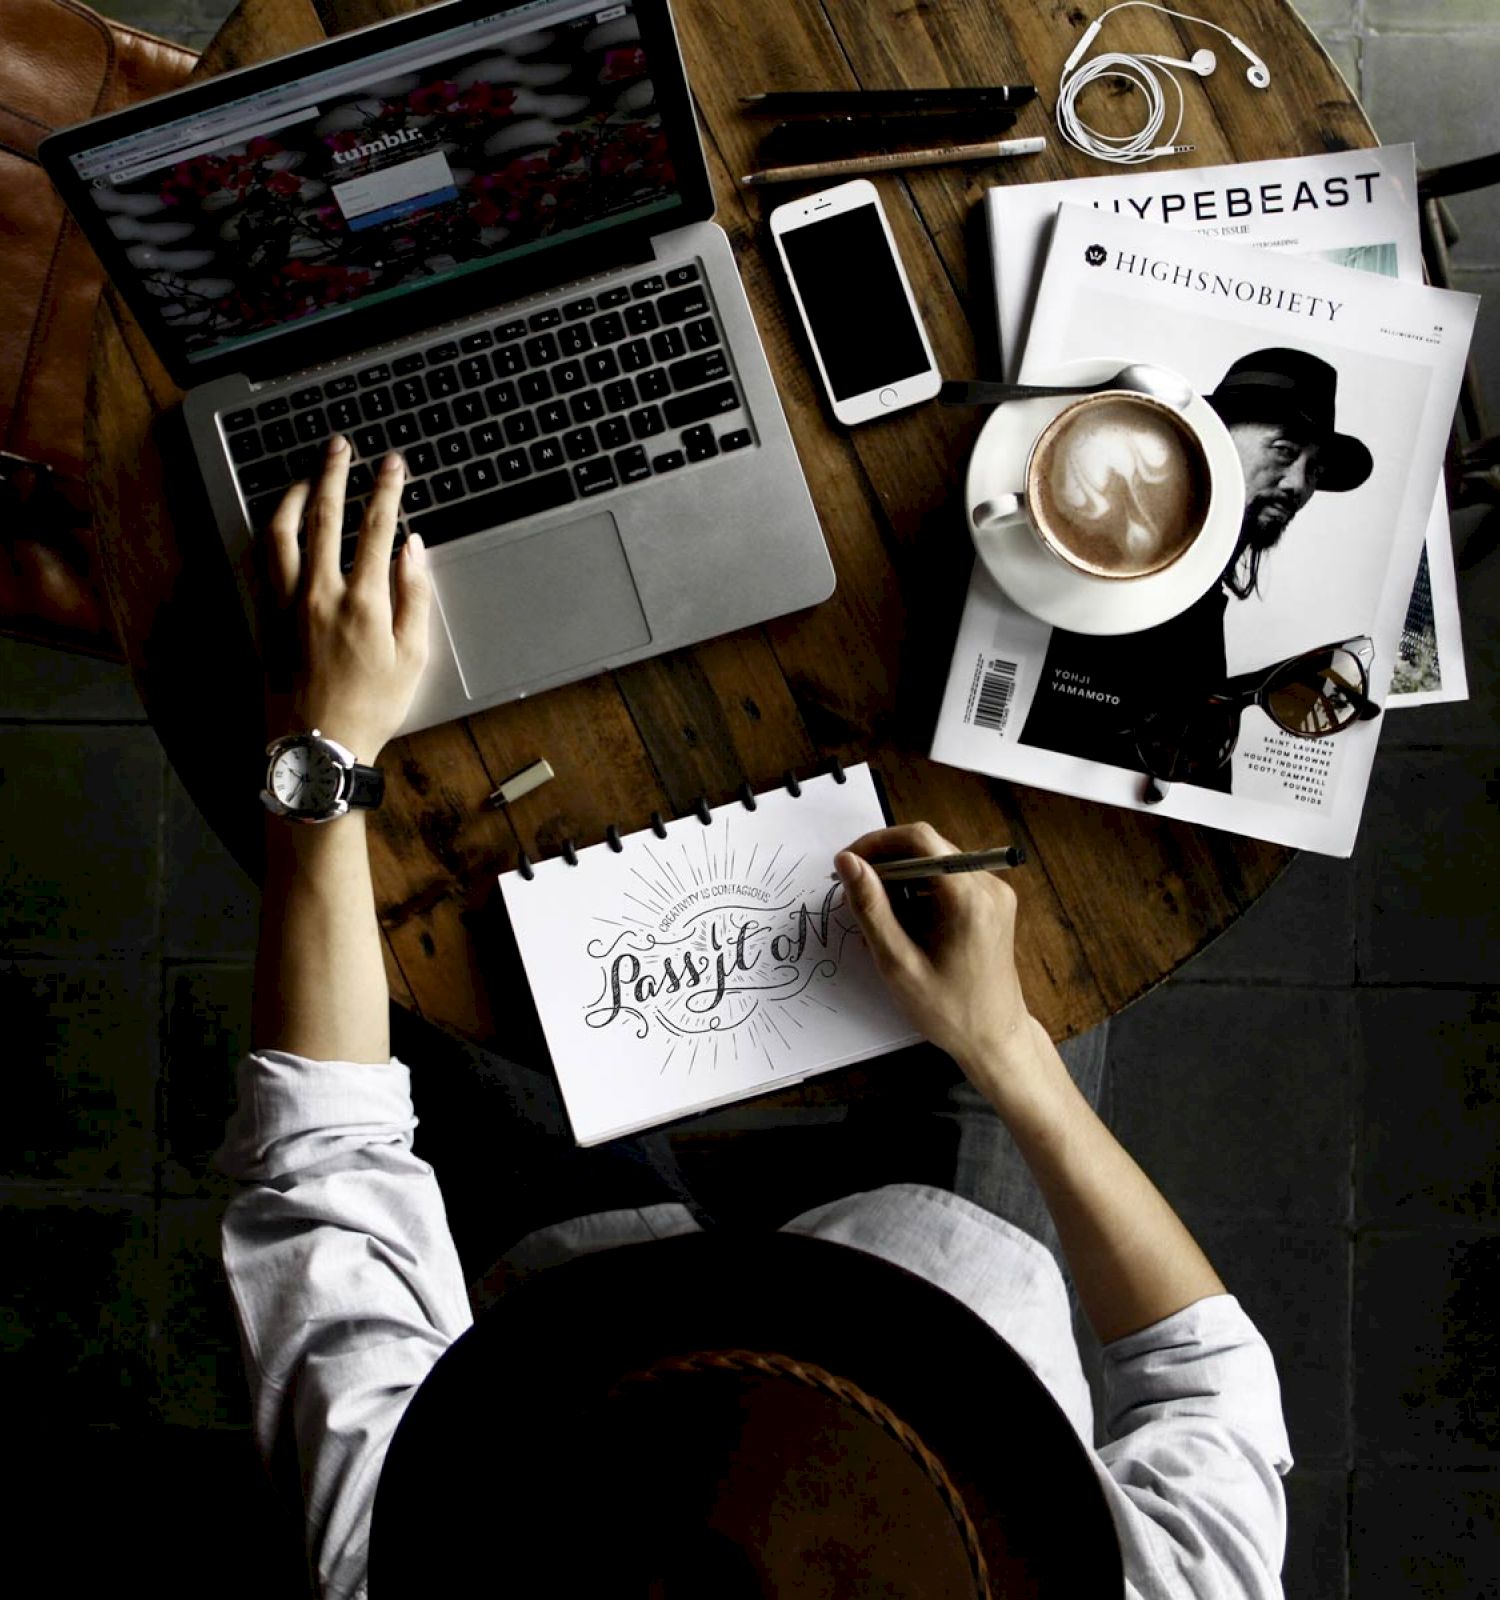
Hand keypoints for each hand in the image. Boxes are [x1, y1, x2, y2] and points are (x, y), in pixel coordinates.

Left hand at [262, 436, 430, 762]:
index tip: (392, 463)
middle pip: (323, 516)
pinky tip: (279, 524)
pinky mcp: (266, 618)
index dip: (386, 489)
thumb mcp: (413, 657)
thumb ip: (415, 595)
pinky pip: (262, 562)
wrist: (318, 746)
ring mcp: (286, 604)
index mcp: (363, 602)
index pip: (375, 527)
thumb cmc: (372, 707)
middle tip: (341, 446)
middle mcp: (319, 594)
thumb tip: (412, 548)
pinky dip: (271, 534)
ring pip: (281, 532)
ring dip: (294, 497)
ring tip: (306, 477)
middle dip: (334, 473)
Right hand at [835, 823, 1042, 1090]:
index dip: (877, 843)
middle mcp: (988, 885)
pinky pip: (949, 880)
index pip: (919, 839)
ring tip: (881, 922)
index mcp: (969, 898)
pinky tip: (905, 928)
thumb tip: (846, 862)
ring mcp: (994, 893)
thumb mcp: (898, 963)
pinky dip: (920, 894)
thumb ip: (871, 908)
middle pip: (927, 848)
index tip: (848, 864)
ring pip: (935, 863)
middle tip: (856, 896)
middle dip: (886, 865)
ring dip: (901, 882)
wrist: (995, 1039)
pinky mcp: (992, 903)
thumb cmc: (948, 1011)